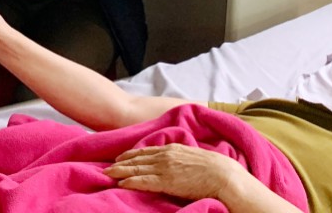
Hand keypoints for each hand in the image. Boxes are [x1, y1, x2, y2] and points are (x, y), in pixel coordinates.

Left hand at [106, 144, 244, 201]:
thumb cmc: (215, 169)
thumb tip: (180, 163)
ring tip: (107, 173)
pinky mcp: (166, 181)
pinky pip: (143, 181)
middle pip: (138, 159)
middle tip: (108, 166)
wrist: (223, 175)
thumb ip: (183, 157)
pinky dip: (130, 181)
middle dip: (122, 163)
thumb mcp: (196, 157)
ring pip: (137, 169)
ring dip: (121, 171)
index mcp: (173, 148)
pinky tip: (120, 183)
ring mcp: (165, 168)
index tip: (122, 157)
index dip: (133, 154)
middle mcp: (166, 155)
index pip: (148, 151)